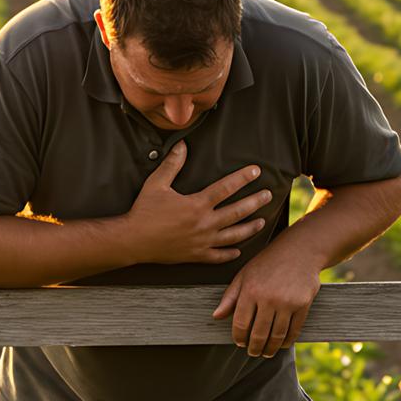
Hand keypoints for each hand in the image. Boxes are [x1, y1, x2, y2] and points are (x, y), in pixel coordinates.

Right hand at [121, 141, 271, 263]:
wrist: (133, 240)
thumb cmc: (144, 211)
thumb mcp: (156, 184)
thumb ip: (172, 164)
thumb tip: (182, 145)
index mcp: (197, 204)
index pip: (226, 188)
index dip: (243, 178)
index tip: (256, 171)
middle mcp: (204, 224)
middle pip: (237, 212)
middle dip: (255, 202)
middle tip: (268, 195)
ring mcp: (202, 242)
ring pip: (233, 235)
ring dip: (250, 228)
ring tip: (261, 221)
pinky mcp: (196, 255)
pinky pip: (218, 256)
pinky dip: (230, 253)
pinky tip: (238, 250)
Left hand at [211, 243, 320, 357]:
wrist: (299, 250)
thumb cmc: (267, 263)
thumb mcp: (244, 275)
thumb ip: (229, 297)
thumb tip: (216, 317)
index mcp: (250, 291)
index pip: (241, 324)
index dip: (239, 338)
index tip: (240, 343)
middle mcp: (268, 298)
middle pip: (259, 334)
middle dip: (254, 348)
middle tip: (253, 353)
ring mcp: (287, 302)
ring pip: (277, 335)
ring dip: (271, 349)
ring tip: (267, 352)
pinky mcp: (303, 304)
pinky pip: (294, 330)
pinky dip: (287, 341)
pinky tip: (282, 344)